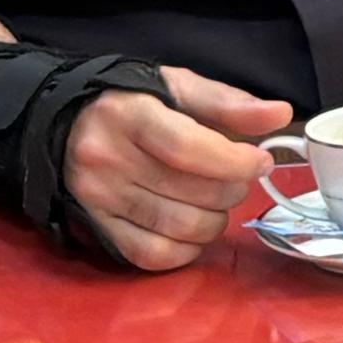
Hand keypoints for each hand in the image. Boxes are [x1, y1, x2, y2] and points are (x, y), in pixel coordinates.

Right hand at [66, 68, 293, 274]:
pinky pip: (155, 255)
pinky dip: (186, 249)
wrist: (63, 125)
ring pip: (181, 227)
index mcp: (129, 115)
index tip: (259, 161)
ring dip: (215, 220)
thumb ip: (228, 103)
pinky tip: (193, 229)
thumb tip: (280, 114)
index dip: (236, 162)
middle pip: (194, 193)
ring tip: (215, 201)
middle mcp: (108, 158)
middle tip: (234, 178)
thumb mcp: (175, 88)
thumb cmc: (129, 105)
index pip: (190, 149)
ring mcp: (100, 197)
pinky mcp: (97, 227)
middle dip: (232, 189)